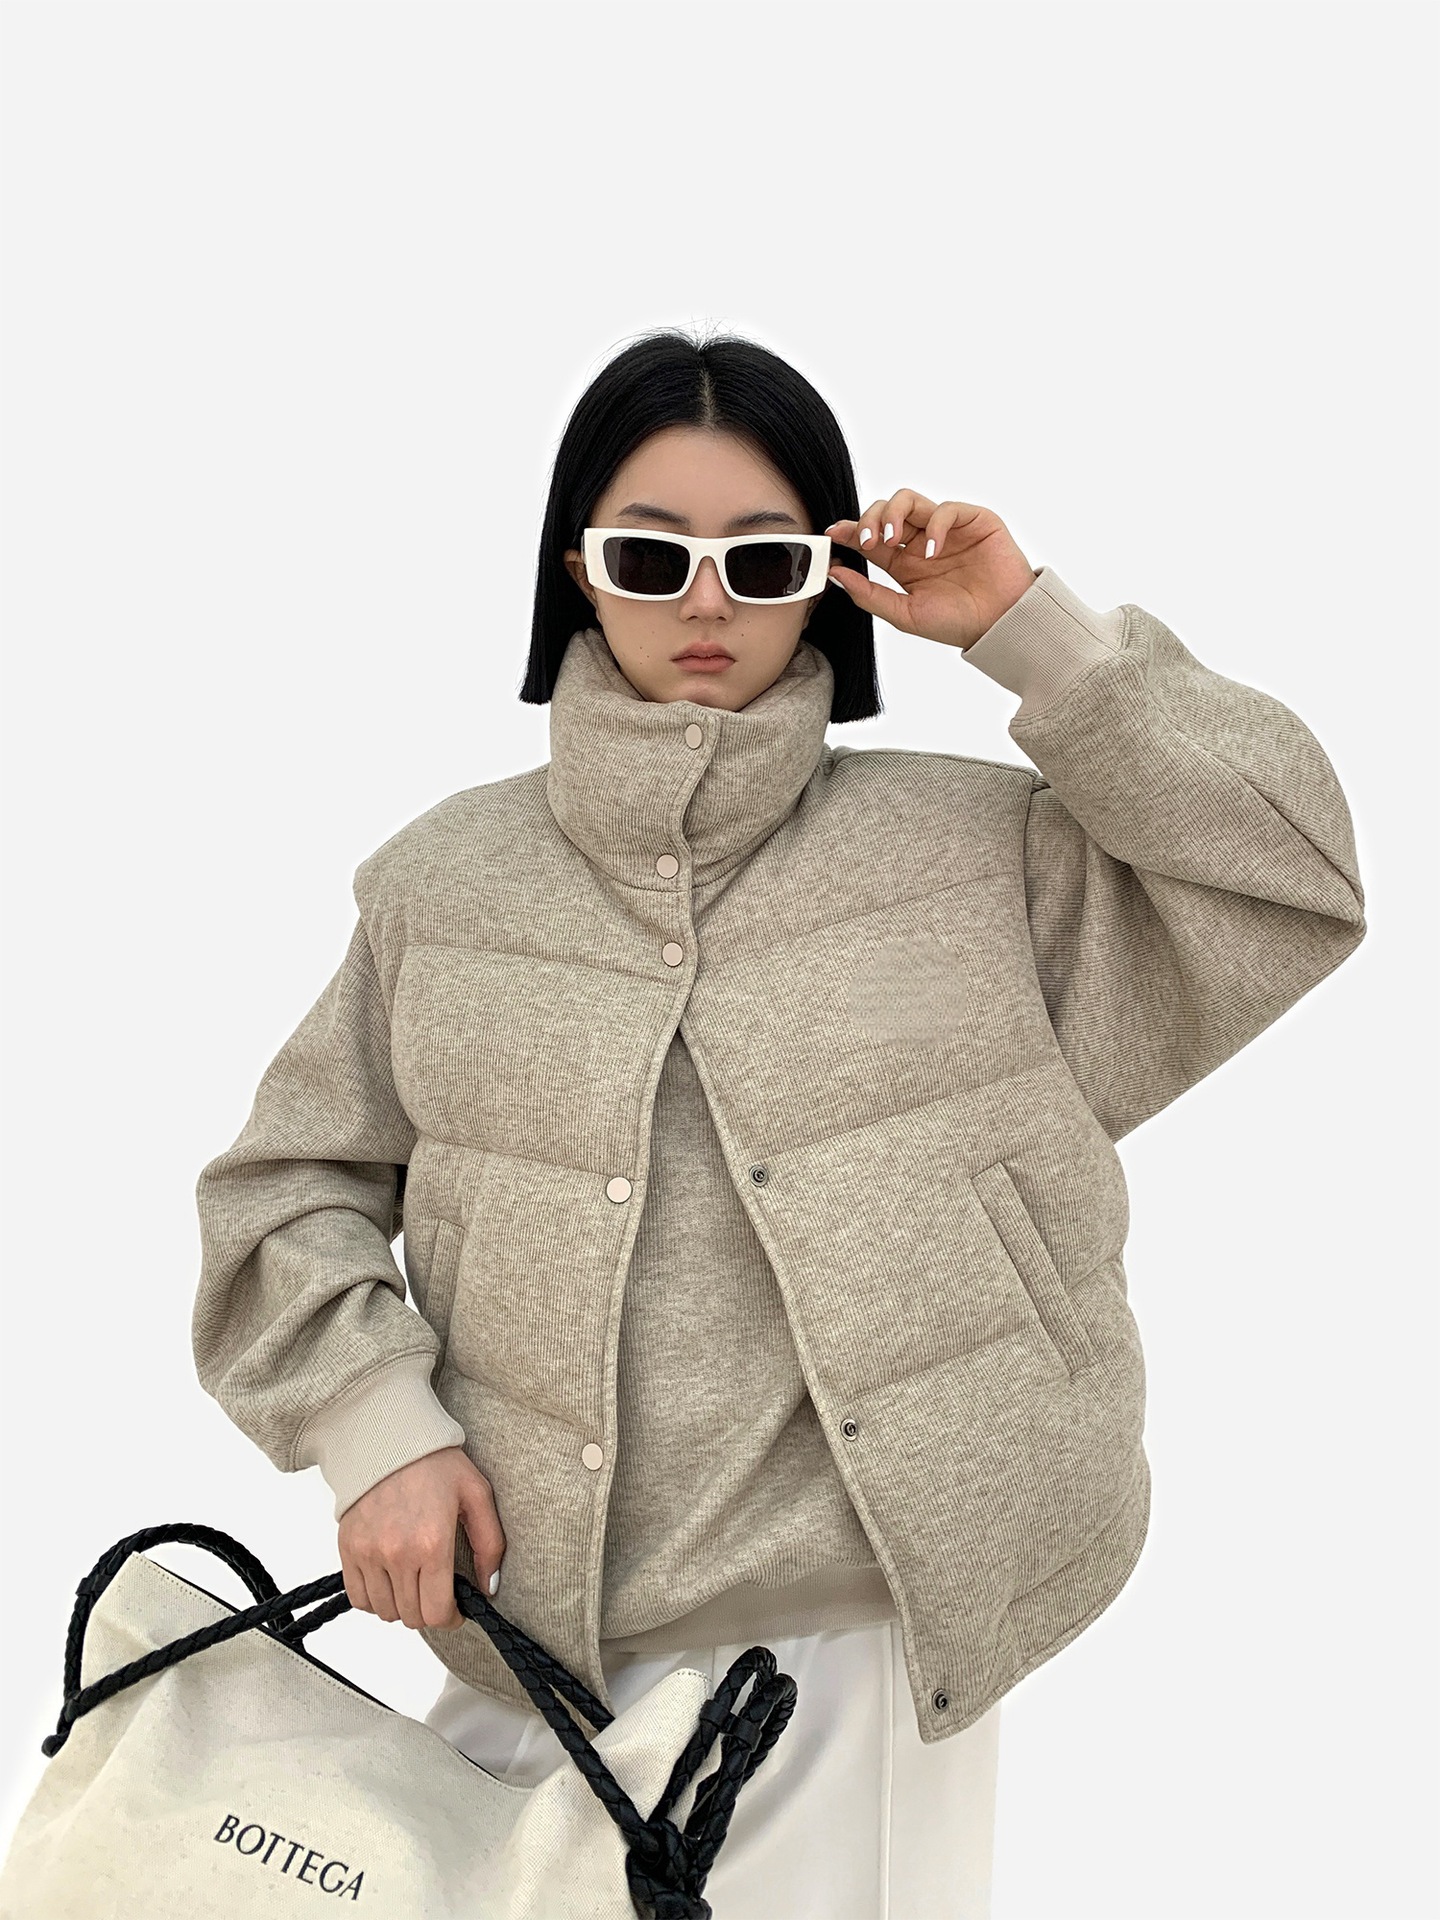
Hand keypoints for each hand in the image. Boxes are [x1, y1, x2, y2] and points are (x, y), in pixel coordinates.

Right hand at [337, 1444, 505, 1630]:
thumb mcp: (477, 1495)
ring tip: (414, 1582)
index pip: (437, 1612)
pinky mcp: (347, 1548)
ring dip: (402, 1605)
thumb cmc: (436, 1463)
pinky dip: (375, 1598)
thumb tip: (489, 1588)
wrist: (389, 1437)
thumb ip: (490, 1544)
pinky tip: (390, 1580)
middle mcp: (396, 1553)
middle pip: (411, 1617)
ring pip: (385, 1612)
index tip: (455, 1608)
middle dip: (429, 1611)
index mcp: (432, 1543)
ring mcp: (367, 1553)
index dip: (451, 1618)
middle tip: (437, 1591)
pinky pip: (358, 1598)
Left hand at [824, 492, 1037, 650]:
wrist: (1000, 626)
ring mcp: (945, 529)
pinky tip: (933, 552)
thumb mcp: (905, 615)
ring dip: (893, 514)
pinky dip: (934, 526)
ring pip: (909, 500)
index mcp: (903, 562)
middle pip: (885, 511)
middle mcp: (921, 541)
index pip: (870, 537)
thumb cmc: (957, 624)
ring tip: (892, 539)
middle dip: (870, 520)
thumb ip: (869, 595)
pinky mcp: (973, 521)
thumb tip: (835, 574)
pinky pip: (946, 509)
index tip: (834, 535)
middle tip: (868, 542)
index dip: (850, 531)